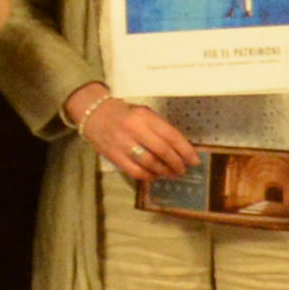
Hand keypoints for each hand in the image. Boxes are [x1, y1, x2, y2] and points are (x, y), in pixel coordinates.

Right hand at [70, 89, 199, 184]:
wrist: (94, 114)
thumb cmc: (124, 113)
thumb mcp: (143, 113)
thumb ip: (159, 128)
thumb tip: (180, 149)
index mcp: (145, 116)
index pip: (170, 135)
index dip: (185, 150)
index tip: (195, 160)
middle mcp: (134, 129)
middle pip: (162, 151)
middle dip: (176, 163)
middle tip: (183, 170)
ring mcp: (123, 144)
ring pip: (149, 163)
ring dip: (164, 172)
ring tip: (171, 174)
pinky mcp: (114, 156)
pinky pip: (135, 171)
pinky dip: (148, 176)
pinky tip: (154, 176)